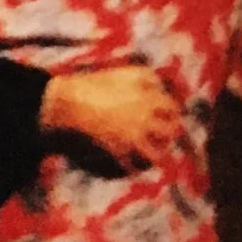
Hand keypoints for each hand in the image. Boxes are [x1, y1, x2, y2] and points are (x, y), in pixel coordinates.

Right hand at [41, 64, 182, 171]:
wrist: (68, 101)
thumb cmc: (95, 84)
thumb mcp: (126, 73)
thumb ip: (149, 78)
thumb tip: (163, 88)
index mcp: (149, 100)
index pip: (173, 109)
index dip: (171, 111)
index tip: (167, 114)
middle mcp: (146, 121)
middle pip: (172, 132)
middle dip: (169, 133)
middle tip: (163, 133)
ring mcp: (133, 138)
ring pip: (158, 156)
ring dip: (158, 155)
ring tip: (152, 153)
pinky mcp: (119, 151)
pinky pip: (133, 167)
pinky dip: (134, 168)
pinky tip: (132, 164)